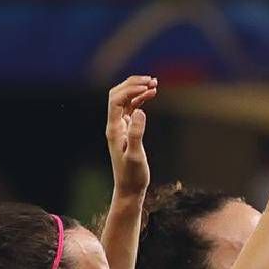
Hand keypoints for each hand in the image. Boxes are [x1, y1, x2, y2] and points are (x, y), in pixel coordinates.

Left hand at [106, 75, 157, 194]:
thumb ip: (136, 133)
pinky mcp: (129, 130)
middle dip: (132, 84)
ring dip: (138, 89)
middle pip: (118, 95)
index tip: (148, 87)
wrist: (130, 188)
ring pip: (126, 100)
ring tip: (154, 84)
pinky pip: (132, 108)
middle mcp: (115, 125)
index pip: (116, 100)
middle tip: (151, 80)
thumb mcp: (136, 155)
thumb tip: (140, 111)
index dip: (130, 90)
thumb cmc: (133, 175)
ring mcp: (121, 127)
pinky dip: (141, 99)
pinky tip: (152, 94)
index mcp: (114, 129)